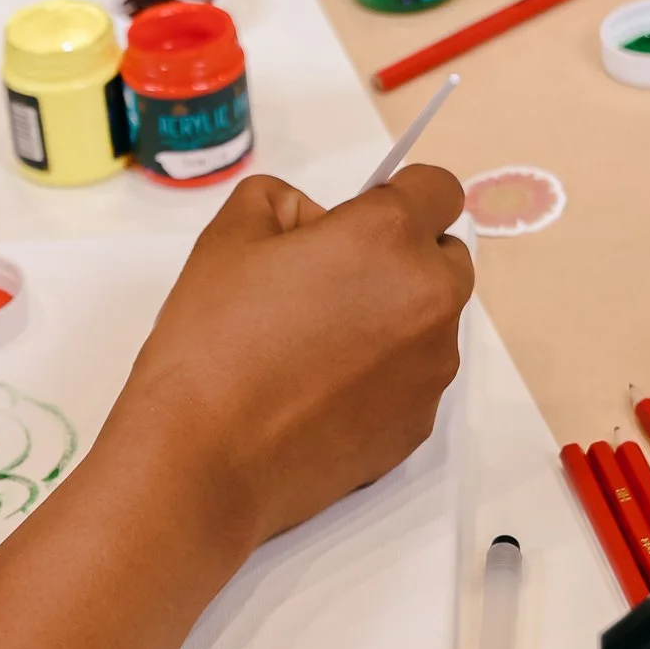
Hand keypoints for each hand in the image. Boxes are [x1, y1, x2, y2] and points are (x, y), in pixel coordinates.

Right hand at [107, 168, 471, 563]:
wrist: (203, 459)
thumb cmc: (210, 344)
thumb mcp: (227, 239)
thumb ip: (280, 202)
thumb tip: (314, 221)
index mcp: (387, 238)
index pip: (437, 189)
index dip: (398, 196)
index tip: (360, 219)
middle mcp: (429, 299)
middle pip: (446, 257)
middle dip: (403, 259)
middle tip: (332, 284)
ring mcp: (431, 369)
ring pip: (432, 322)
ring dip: (394, 319)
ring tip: (318, 347)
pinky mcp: (419, 423)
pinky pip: (414, 379)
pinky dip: (383, 376)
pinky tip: (320, 391)